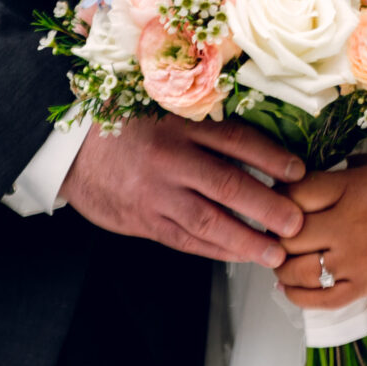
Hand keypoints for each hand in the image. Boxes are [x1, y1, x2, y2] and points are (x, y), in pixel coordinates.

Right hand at [58, 117, 306, 264]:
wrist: (68, 150)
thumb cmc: (121, 127)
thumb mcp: (161, 110)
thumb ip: (201, 126)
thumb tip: (254, 145)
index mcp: (179, 125)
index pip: (235, 140)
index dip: (271, 157)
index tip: (299, 171)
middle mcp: (170, 160)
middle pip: (228, 185)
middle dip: (267, 207)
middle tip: (296, 222)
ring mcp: (155, 194)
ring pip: (208, 221)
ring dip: (246, 239)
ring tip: (274, 253)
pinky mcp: (143, 221)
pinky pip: (185, 240)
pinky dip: (214, 250)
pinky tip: (237, 255)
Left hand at [276, 156, 366, 308]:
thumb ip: (338, 174)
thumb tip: (306, 179)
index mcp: (345, 189)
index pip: (289, 194)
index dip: (277, 197)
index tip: (278, 199)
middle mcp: (344, 226)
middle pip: (286, 235)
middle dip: (275, 234)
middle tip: (276, 232)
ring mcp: (353, 260)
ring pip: (295, 271)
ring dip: (281, 267)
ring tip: (282, 260)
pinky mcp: (364, 285)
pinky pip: (320, 299)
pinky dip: (298, 296)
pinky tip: (291, 287)